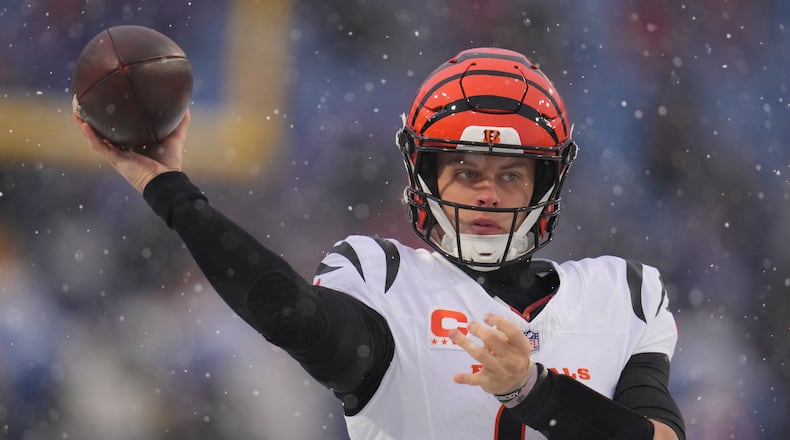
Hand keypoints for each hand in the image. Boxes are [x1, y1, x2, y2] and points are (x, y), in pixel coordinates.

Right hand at [73, 108, 189, 192]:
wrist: (166, 181)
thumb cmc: (170, 163)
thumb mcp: (175, 138)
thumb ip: (180, 123)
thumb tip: (186, 106)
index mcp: (134, 144)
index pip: (119, 128)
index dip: (112, 117)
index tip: (106, 101)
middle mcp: (122, 149)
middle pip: (103, 132)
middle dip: (92, 118)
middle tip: (84, 102)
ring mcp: (117, 155)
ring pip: (95, 138)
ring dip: (84, 124)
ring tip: (76, 109)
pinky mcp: (115, 160)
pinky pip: (99, 147)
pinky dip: (91, 136)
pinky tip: (84, 124)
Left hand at [449, 313, 532, 394]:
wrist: (519, 383)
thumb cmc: (514, 356)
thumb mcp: (516, 344)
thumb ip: (502, 333)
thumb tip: (483, 326)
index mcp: (521, 347)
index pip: (512, 331)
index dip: (499, 321)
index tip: (486, 317)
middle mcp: (512, 359)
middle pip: (493, 340)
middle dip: (478, 330)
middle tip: (470, 325)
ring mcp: (501, 371)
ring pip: (480, 355)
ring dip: (465, 343)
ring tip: (453, 334)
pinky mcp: (490, 381)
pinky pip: (476, 379)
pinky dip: (465, 378)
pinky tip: (456, 377)